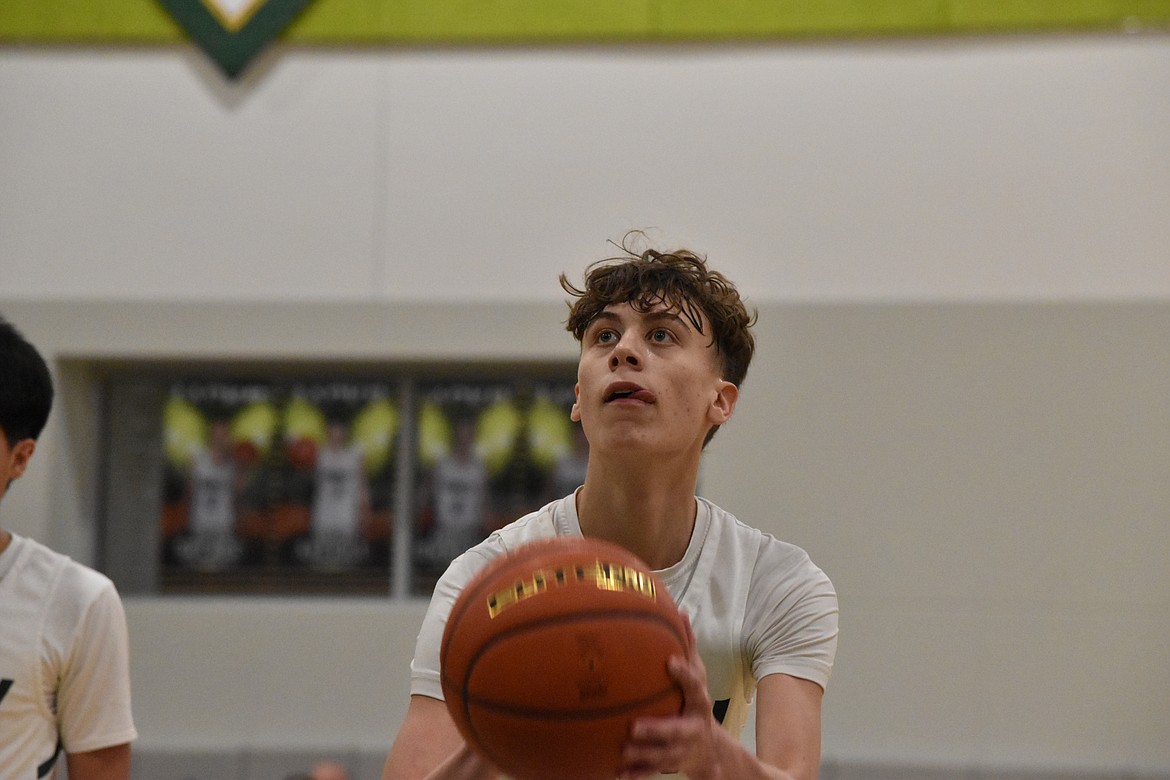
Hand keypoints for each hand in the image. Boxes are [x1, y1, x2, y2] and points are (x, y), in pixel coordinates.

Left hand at [620, 613, 721, 778]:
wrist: (712, 751)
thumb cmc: (695, 705)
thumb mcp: (698, 678)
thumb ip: (689, 648)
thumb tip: (680, 612)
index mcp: (699, 703)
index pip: (695, 686)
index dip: (684, 674)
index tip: (670, 661)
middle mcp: (692, 728)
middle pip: (676, 730)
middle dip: (657, 730)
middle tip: (634, 726)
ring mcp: (681, 750)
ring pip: (662, 756)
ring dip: (642, 755)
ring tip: (622, 750)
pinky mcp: (670, 764)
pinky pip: (651, 771)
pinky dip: (635, 773)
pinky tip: (617, 773)